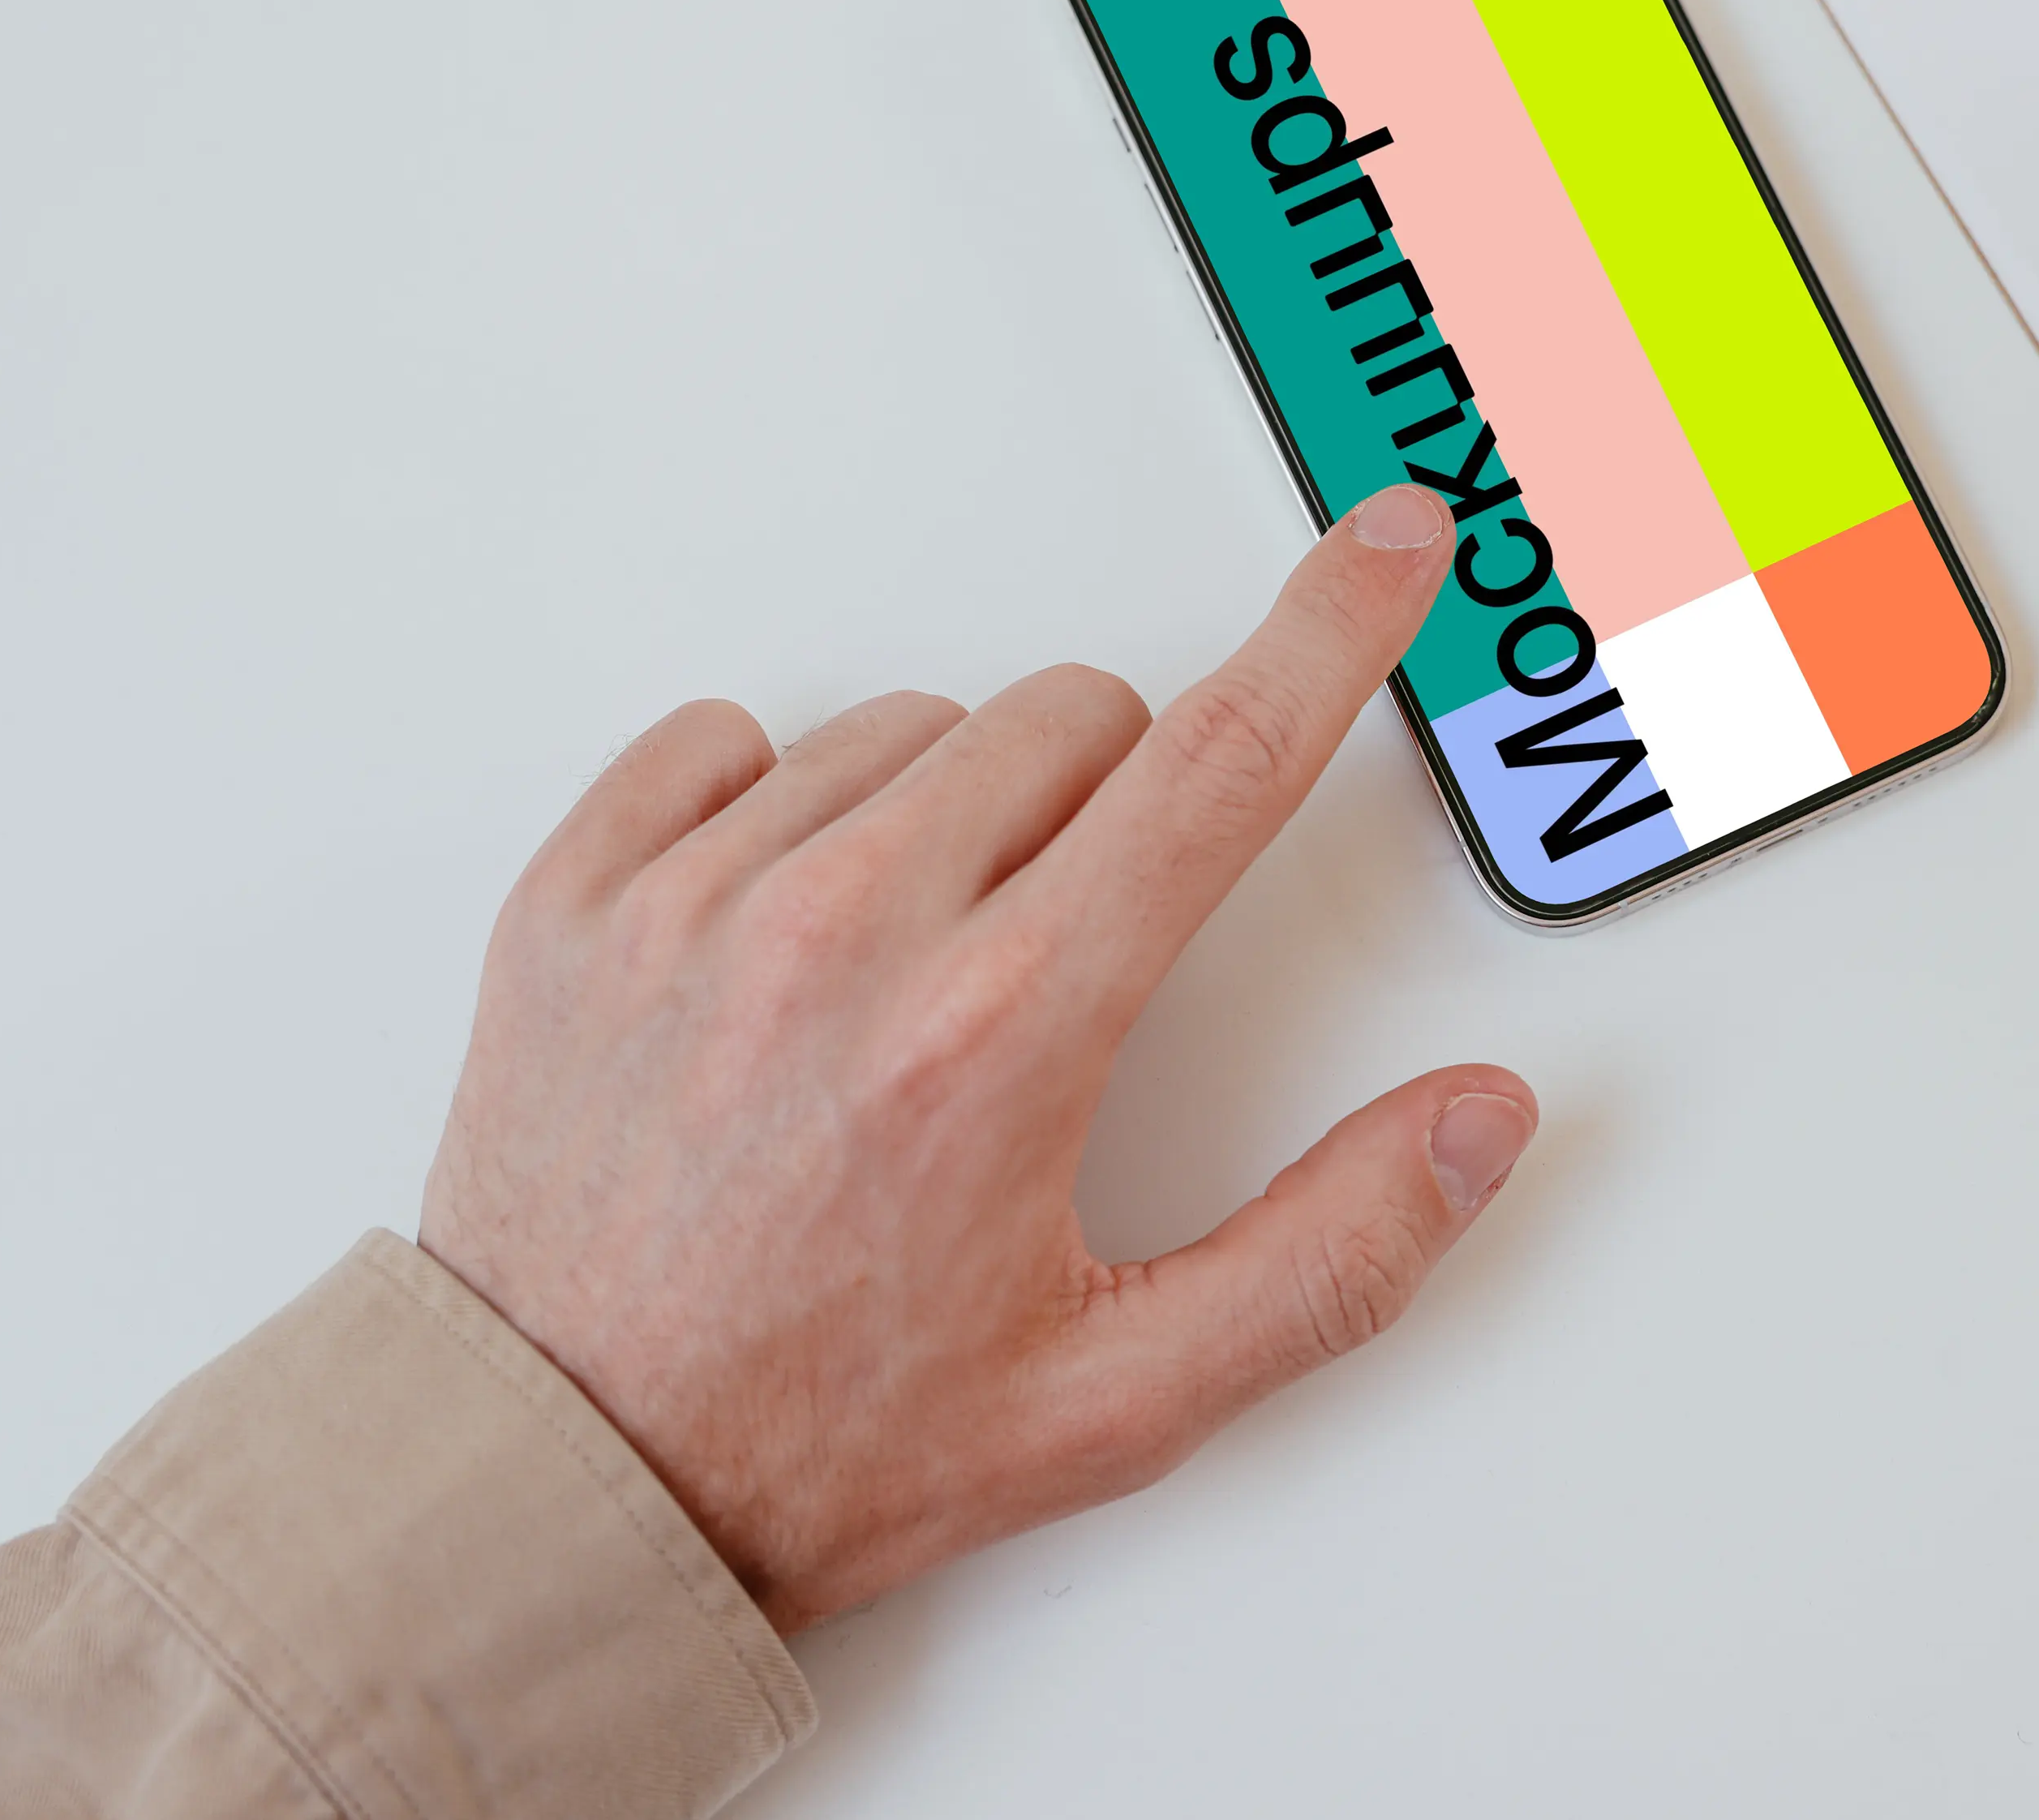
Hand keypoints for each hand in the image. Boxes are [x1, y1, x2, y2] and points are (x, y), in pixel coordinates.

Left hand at [417, 481, 1533, 1633]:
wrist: (559, 1497)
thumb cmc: (823, 1443)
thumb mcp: (1120, 1396)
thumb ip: (1333, 1252)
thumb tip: (1479, 1122)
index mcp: (999, 1034)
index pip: (1219, 761)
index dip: (1332, 630)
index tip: (1387, 542)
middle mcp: (845, 935)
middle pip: (1075, 719)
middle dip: (1117, 807)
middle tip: (1067, 967)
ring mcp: (694, 905)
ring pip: (913, 728)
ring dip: (951, 816)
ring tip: (910, 988)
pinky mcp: (574, 901)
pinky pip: (723, 740)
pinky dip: (776, 808)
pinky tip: (786, 940)